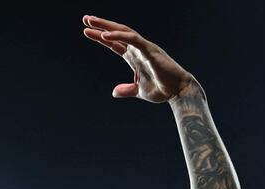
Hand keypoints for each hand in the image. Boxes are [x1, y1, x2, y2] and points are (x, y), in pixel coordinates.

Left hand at [83, 15, 197, 102]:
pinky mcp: (150, 50)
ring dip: (106, 26)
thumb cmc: (162, 89)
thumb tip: (114, 92)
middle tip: (86, 19)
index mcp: (134, 57)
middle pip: (117, 33)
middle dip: (101, 25)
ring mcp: (144, 48)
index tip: (87, 32)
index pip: (115, 44)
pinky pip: (132, 39)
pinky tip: (105, 35)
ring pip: (123, 31)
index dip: (101, 37)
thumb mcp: (139, 91)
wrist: (178, 92)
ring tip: (90, 21)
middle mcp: (138, 49)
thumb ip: (127, 90)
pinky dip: (118, 35)